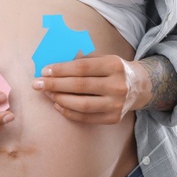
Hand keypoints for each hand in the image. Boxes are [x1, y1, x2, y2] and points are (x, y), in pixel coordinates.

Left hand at [32, 54, 148, 123]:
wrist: (139, 86)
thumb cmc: (114, 70)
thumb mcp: (104, 58)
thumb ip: (83, 61)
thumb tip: (54, 66)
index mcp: (114, 65)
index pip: (82, 68)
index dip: (61, 70)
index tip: (44, 71)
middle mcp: (117, 85)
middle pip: (80, 86)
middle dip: (55, 85)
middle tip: (37, 84)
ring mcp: (116, 104)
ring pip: (82, 105)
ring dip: (60, 99)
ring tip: (47, 93)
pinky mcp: (113, 118)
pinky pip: (86, 118)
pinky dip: (69, 112)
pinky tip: (57, 104)